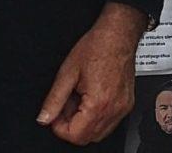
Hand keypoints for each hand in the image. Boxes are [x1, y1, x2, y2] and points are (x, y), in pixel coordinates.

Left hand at [37, 3, 144, 144]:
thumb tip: (44, 118)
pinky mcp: (127, 103)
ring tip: (79, 97)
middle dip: (72, 125)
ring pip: (99, 133)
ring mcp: (123, 108)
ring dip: (85, 122)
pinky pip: (110, 122)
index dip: (59, 128)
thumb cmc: (98, 46)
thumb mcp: (68, 71)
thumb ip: (54, 99)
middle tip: (67, 103)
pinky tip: (92, 97)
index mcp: (98, 103)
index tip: (55, 114)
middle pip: (87, 138)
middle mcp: (113, 109)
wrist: (119, 33)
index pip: (75, 135)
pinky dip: (97, 116)